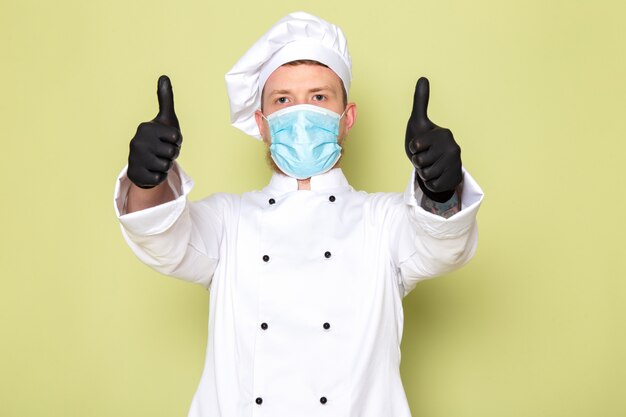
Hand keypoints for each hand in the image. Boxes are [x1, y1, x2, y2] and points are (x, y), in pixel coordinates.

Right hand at [127, 75, 182, 188]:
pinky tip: (152, 170)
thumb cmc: (159, 139)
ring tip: (158, 160)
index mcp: (145, 127)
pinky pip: (160, 177)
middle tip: (163, 151)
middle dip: (172, 154)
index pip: (176, 136)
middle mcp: (137, 142)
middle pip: (172, 152)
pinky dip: (160, 176)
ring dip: (166, 165)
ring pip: (167, 165)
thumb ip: (165, 99)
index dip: (176, 140)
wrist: (145, 163)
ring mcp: (135, 158)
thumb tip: (164, 76)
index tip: (168, 139)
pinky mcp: (136, 174)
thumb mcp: (165, 119)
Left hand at [405, 77, 461, 202]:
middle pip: (420, 161)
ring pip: (426, 174)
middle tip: (425, 157)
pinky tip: (437, 175)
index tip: (420, 145)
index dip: (413, 148)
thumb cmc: (424, 143)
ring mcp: (456, 164)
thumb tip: (423, 77)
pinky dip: (430, 183)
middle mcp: (454, 147)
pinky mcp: (455, 178)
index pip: (415, 145)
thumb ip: (420, 101)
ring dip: (424, 172)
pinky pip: (433, 184)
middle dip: (418, 162)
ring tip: (430, 165)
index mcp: (444, 133)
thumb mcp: (418, 122)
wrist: (436, 165)